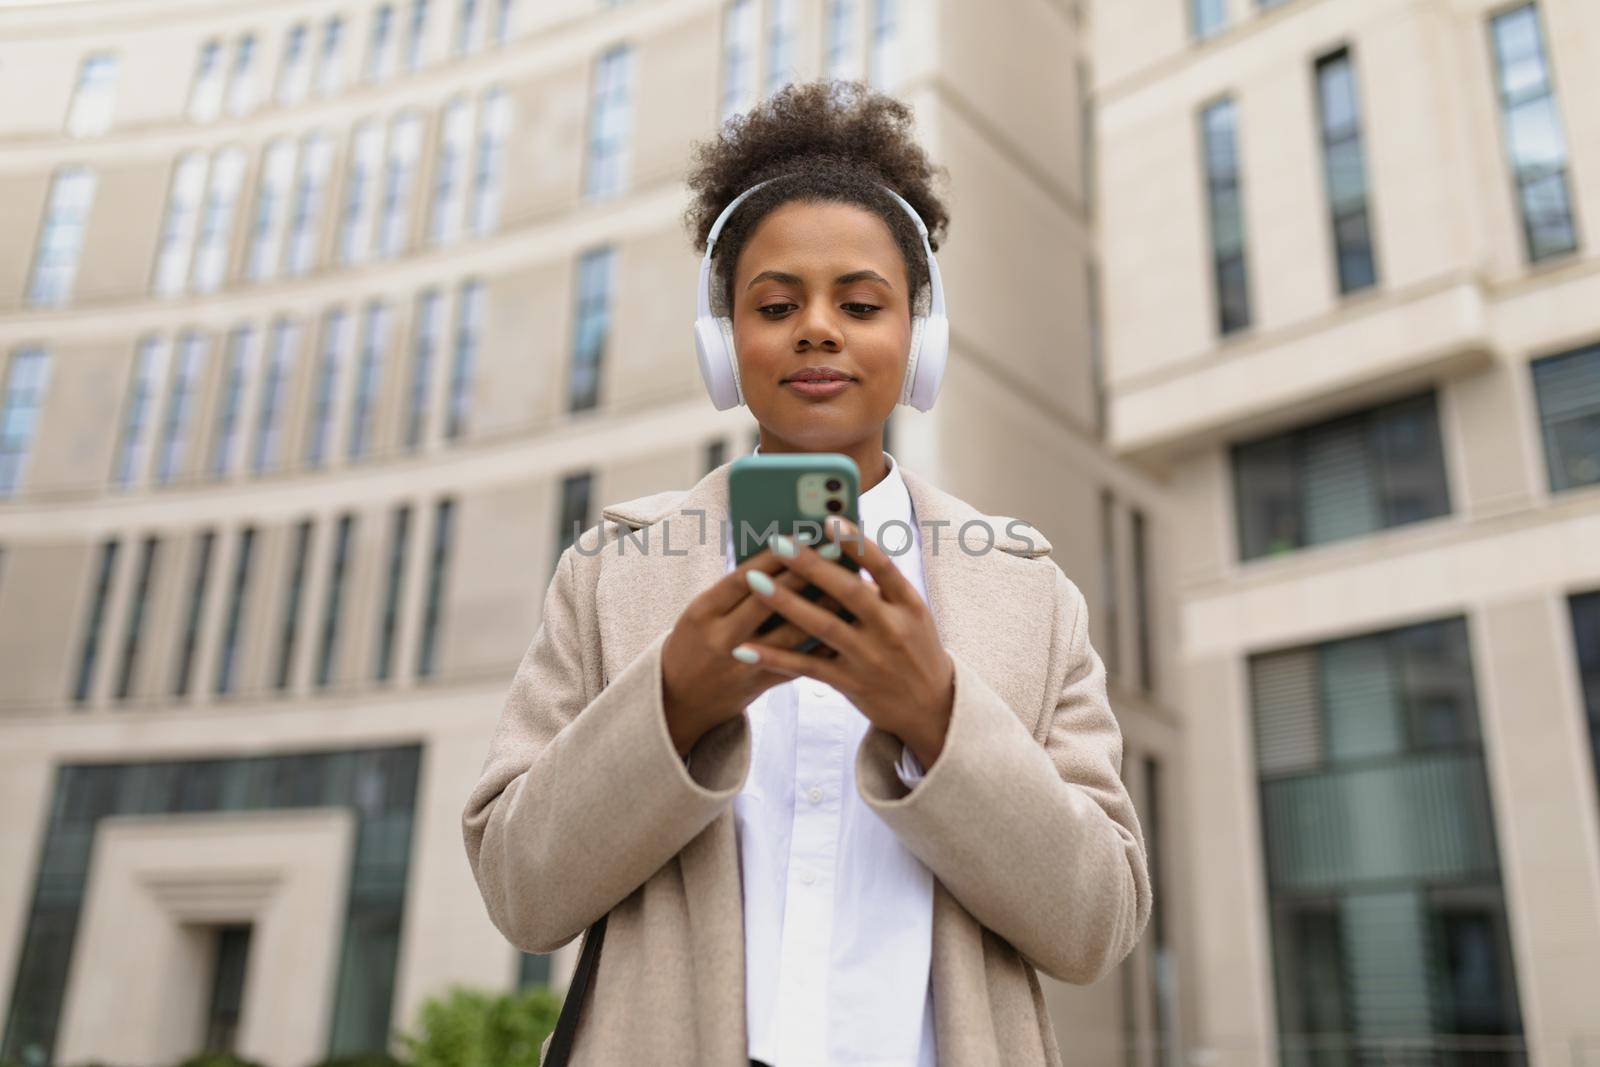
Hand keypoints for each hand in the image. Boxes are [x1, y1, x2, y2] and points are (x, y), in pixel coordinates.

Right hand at [660, 536, 849, 758]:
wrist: (677, 700)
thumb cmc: (692, 644)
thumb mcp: (702, 613)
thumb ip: (735, 591)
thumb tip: (782, 558)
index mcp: (702, 611)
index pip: (743, 576)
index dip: (775, 555)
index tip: (803, 534)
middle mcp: (721, 637)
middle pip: (770, 601)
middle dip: (806, 574)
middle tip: (837, 552)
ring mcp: (740, 664)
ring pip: (790, 634)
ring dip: (823, 609)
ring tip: (851, 587)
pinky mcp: (758, 686)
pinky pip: (796, 664)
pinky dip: (820, 645)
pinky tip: (844, 626)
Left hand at [731, 515, 954, 768]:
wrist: (931, 706)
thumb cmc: (914, 648)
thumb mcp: (911, 614)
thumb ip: (880, 588)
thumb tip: (836, 552)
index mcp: (909, 604)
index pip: (882, 566)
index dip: (856, 542)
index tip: (828, 519)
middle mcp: (891, 629)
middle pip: (848, 592)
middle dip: (811, 565)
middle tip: (778, 541)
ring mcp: (870, 658)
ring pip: (823, 626)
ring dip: (786, 603)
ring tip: (754, 581)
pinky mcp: (851, 683)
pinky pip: (807, 667)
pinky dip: (775, 657)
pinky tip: (746, 647)